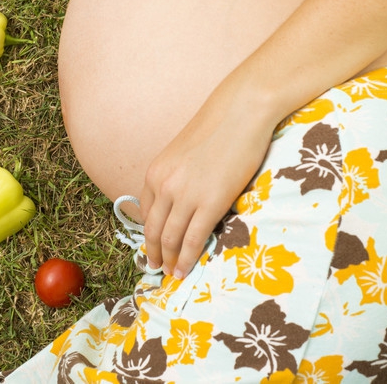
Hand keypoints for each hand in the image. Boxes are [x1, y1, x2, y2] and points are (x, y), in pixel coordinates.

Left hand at [139, 67, 281, 278]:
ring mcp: (186, 195)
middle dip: (153, 253)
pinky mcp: (210, 203)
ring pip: (170, 239)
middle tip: (157, 269)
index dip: (147, 235)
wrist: (241, 111)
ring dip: (169, 260)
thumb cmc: (218, 128)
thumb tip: (181, 200)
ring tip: (172, 274)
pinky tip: (186, 270)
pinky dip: (187, 258)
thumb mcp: (184, 153)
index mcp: (155, 172)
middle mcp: (164, 185)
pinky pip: (193, 238)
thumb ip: (177, 177)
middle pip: (153, 230)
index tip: (151, 248)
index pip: (146, 213)